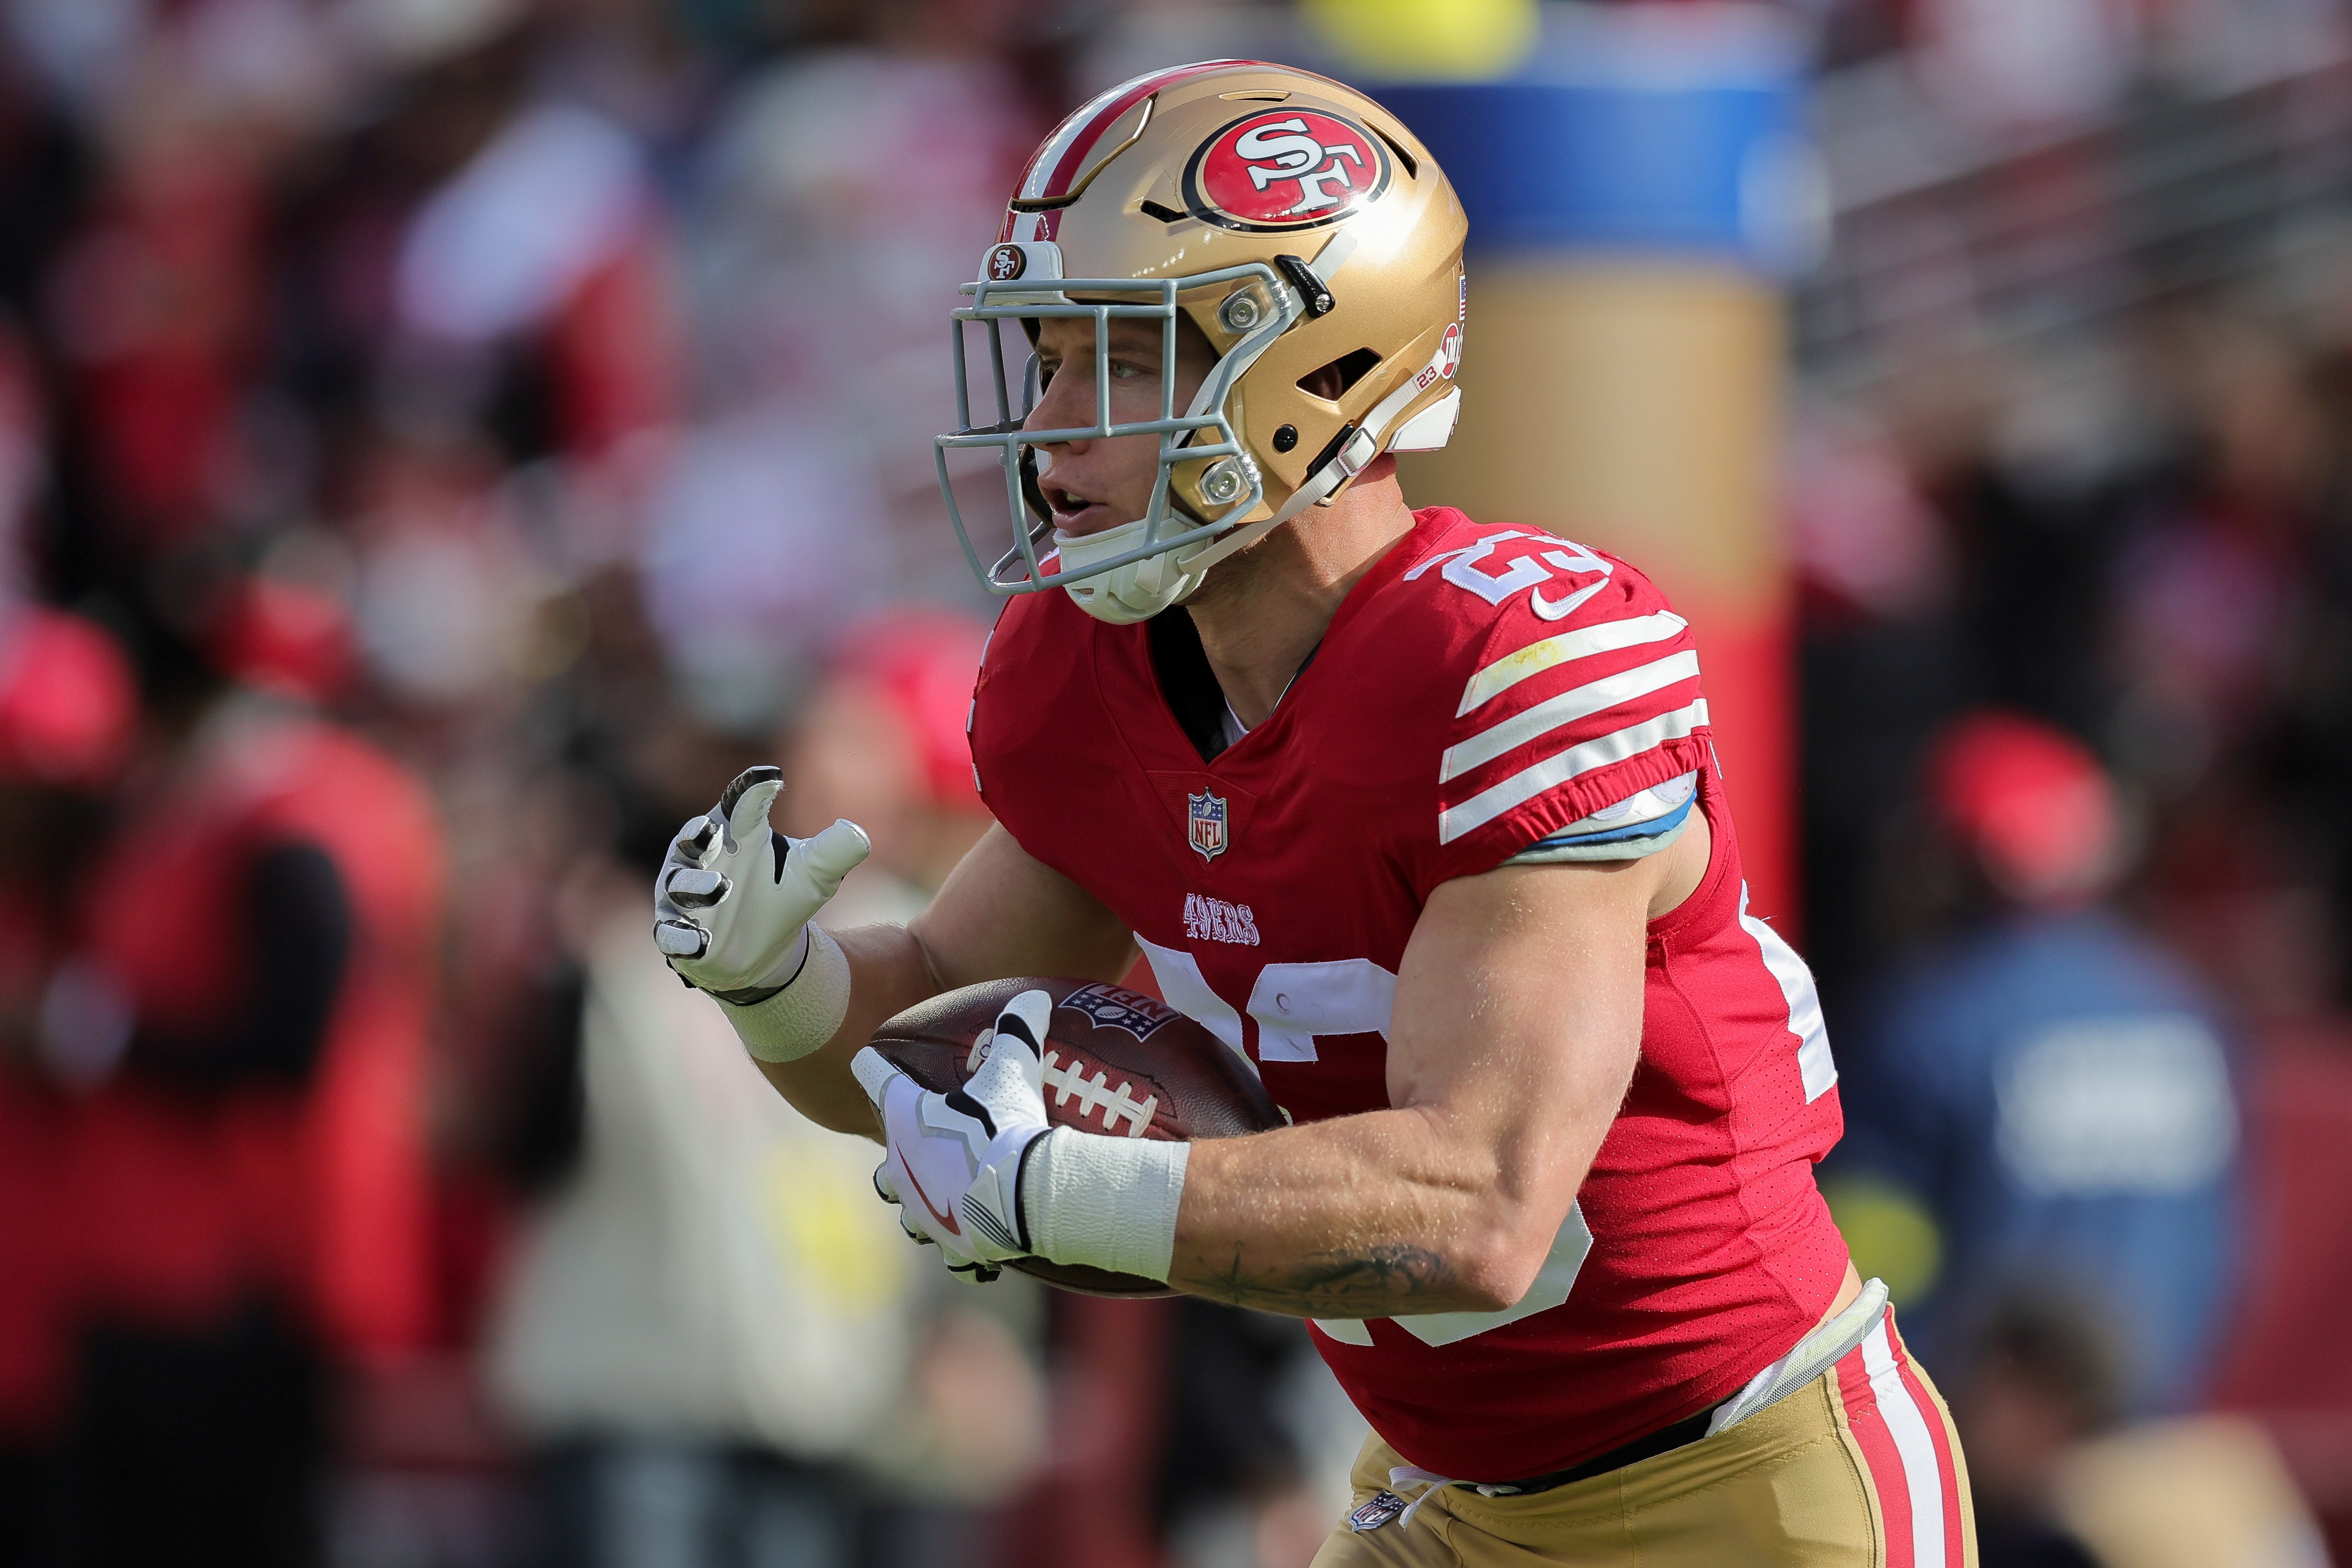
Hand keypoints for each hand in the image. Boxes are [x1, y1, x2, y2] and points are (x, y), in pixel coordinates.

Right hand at [653, 766, 869, 994]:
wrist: (766, 952)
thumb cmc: (785, 898)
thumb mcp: (815, 875)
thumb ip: (834, 851)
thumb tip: (859, 834)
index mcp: (738, 833)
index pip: (741, 805)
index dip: (751, 789)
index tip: (771, 776)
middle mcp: (703, 859)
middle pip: (692, 838)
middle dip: (698, 835)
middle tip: (713, 831)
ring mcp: (684, 896)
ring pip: (679, 885)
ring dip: (696, 887)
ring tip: (722, 889)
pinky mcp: (675, 932)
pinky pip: (670, 933)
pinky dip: (682, 936)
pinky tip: (698, 942)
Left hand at [853, 990, 1053, 1280]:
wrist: (1020, 1197)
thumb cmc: (1006, 1126)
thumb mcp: (1015, 1069)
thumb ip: (1020, 1030)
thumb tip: (1034, 996)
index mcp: (906, 1119)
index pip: (874, 1078)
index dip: (871, 1065)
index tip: (867, 1059)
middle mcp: (902, 1167)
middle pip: (885, 1160)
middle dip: (897, 1153)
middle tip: (918, 1145)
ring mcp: (923, 1211)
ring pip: (909, 1212)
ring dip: (921, 1205)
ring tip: (941, 1200)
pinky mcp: (951, 1245)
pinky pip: (953, 1253)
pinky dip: (964, 1249)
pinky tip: (978, 1249)